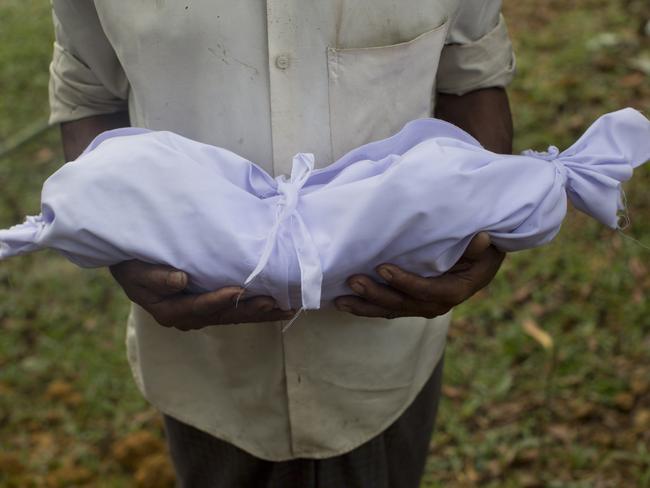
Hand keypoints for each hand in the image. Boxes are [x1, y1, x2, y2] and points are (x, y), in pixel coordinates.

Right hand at [109, 260, 294, 330]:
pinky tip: (278, 304)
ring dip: (261, 312)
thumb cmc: (132, 263)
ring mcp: (201, 313)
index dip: (218, 300)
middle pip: (224, 316)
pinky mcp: (211, 306)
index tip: (238, 290)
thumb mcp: (135, 270)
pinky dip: (257, 307)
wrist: (130, 263)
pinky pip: (236, 309)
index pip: (198, 307)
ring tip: (287, 307)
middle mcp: (188, 317)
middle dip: (252, 311)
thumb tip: (181, 281)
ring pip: (235, 315)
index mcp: (169, 310)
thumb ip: (155, 277)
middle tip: (277, 304)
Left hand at [334, 233, 504, 318]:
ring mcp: (424, 307)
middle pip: (403, 304)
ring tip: (340, 301)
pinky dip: (368, 307)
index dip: (404, 282)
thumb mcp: (484, 246)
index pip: (427, 291)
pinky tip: (348, 303)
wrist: (482, 261)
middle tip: (353, 282)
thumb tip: (482, 239)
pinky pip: (389, 308)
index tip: (382, 268)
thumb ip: (477, 247)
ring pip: (392, 310)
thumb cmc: (481, 249)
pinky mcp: (412, 304)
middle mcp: (438, 304)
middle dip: (376, 295)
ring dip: (365, 306)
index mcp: (455, 290)